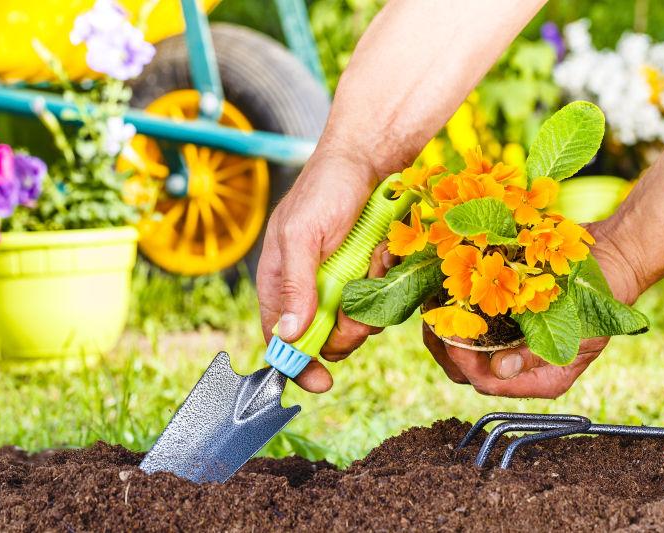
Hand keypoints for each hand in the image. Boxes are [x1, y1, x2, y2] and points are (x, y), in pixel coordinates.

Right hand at [257, 148, 395, 392]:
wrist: (371, 159)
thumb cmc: (326, 189)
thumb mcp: (302, 234)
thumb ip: (294, 285)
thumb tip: (288, 336)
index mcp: (279, 282)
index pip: (280, 339)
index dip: (297, 364)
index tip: (320, 381)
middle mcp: (308, 289)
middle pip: (324, 340)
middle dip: (345, 333)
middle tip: (358, 314)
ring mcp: (340, 284)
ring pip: (356, 324)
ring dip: (369, 306)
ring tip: (373, 266)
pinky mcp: (367, 276)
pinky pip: (379, 300)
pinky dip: (384, 282)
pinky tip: (384, 255)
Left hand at [422, 227, 642, 398]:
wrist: (609, 262)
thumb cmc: (599, 300)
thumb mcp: (578, 332)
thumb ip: (537, 354)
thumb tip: (500, 370)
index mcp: (540, 379)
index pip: (489, 384)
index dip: (467, 363)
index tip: (454, 337)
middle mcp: (518, 367)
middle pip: (467, 372)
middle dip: (447, 349)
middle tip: (436, 322)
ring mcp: (507, 344)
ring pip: (460, 351)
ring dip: (444, 331)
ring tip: (434, 310)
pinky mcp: (499, 321)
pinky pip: (467, 326)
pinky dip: (452, 314)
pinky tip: (441, 298)